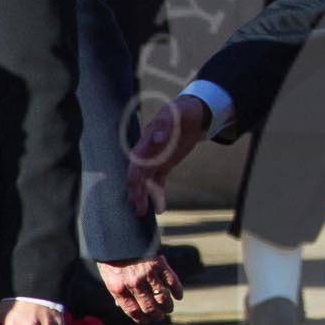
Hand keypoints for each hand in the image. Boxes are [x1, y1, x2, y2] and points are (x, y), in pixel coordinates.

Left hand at [99, 255, 184, 324]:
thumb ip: (118, 292)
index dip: (143, 320)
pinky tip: (178, 296)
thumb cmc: (112, 257)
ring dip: (168, 307)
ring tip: (168, 308)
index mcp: (118, 288)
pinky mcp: (159, 263)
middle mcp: (134, 283)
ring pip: (163, 298)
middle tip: (160, 316)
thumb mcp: (108, 277)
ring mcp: (147, 274)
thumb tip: (126, 308)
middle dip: (157, 316)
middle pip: (150, 308)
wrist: (117, 233)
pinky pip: (172, 282)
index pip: (134, 312)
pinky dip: (178, 291)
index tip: (148, 322)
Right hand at [127, 94, 209, 216]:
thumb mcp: (177, 114)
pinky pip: (159, 181)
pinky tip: (159, 209)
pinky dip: (158, 194)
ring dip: (144, 195)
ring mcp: (156, 159)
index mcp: (148, 139)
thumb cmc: (183, 111)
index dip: (134, 171)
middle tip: (136, 204)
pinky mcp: (165, 164)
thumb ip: (166, 125)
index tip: (132, 184)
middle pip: (139, 172)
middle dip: (136, 188)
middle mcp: (149, 151)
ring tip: (142, 212)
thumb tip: (158, 138)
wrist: (192, 114)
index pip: (138, 157)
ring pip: (146, 180)